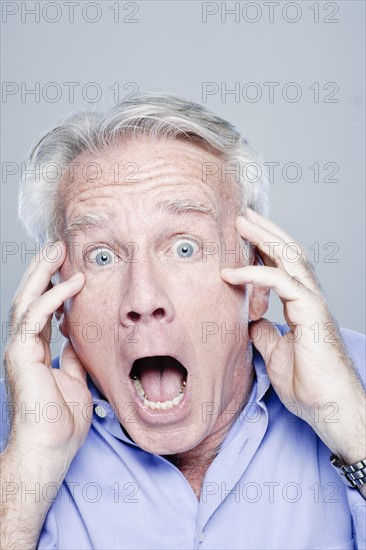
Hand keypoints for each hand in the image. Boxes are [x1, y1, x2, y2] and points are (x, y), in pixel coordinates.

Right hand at [4, 241, 91, 468]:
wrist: (49, 451)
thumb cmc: (61, 422)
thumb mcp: (75, 380)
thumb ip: (73, 357)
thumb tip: (77, 339)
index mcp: (35, 351)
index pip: (41, 310)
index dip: (53, 287)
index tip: (70, 269)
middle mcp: (24, 346)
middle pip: (30, 298)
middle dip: (43, 270)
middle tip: (58, 247)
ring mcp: (19, 349)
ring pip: (27, 300)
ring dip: (43, 273)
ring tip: (59, 251)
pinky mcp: (21, 355)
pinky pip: (36, 317)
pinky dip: (53, 296)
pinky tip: (71, 283)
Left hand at [221, 209, 365, 464]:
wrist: (329, 409)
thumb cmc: (308, 384)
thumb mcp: (274, 353)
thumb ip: (264, 333)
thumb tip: (249, 321)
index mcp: (302, 304)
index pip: (284, 265)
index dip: (264, 247)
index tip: (243, 235)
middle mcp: (309, 297)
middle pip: (289, 251)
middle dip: (265, 230)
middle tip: (242, 214)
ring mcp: (313, 303)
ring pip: (289, 257)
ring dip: (263, 237)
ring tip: (241, 222)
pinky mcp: (311, 313)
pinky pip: (281, 282)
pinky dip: (255, 274)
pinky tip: (231, 273)